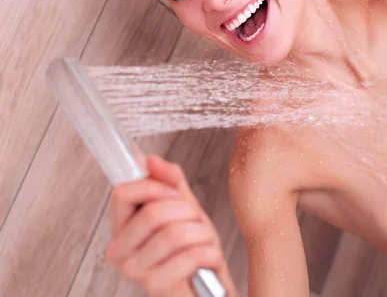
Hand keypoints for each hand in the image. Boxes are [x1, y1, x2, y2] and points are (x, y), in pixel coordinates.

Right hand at [106, 154, 233, 295]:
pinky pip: (188, 255)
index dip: (154, 186)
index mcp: (121, 228)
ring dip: (202, 232)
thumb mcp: (183, 208)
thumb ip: (170, 181)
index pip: (122, 193)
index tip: (174, 193)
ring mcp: (135, 271)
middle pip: (152, 212)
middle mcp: (120, 251)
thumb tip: (151, 159)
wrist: (207, 289)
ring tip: (206, 239)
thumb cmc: (192, 249)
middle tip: (196, 220)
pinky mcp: (155, 287)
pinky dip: (209, 252)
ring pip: (173, 233)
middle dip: (187, 211)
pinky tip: (209, 257)